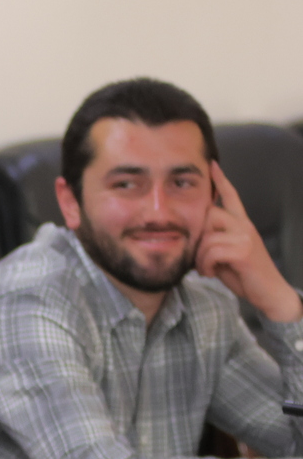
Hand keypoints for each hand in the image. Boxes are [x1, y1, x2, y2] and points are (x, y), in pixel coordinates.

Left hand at [196, 163, 302, 322]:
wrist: (269, 293)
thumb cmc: (244, 275)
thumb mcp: (225, 254)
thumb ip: (212, 241)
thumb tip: (191, 237)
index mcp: (242, 224)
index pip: (232, 197)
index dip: (222, 181)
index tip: (212, 165)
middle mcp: (245, 225)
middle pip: (208, 216)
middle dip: (196, 238)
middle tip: (198, 258)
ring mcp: (245, 236)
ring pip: (206, 237)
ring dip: (199, 257)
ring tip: (205, 268)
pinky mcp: (243, 250)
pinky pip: (211, 251)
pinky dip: (205, 265)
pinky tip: (211, 273)